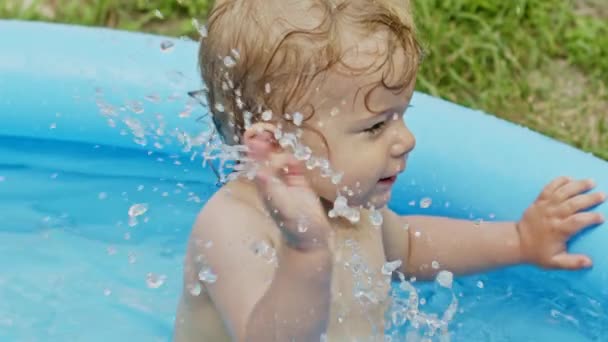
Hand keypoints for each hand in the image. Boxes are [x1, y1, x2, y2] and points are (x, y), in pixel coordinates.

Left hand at [244, 123, 331, 250]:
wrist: (312, 237)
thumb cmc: (295, 225)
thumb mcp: (282, 206)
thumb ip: (271, 189)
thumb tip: (257, 172)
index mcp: (264, 186)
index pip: (256, 163)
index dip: (254, 149)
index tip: (254, 135)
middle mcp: (272, 180)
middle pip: (265, 157)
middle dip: (264, 144)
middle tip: (264, 129)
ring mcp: (285, 179)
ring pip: (279, 158)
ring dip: (276, 147)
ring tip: (274, 135)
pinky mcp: (299, 180)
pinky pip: (293, 163)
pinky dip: (292, 156)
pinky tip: (293, 154)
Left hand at [517, 177, 604, 269]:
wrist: (516, 241)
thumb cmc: (538, 252)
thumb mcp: (554, 262)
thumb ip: (572, 263)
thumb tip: (589, 262)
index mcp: (558, 230)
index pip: (577, 221)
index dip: (590, 218)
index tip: (601, 217)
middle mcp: (552, 216)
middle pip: (572, 204)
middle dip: (588, 199)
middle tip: (602, 195)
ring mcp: (544, 206)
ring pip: (562, 193)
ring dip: (577, 185)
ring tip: (591, 181)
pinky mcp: (539, 201)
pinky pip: (549, 188)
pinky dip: (559, 181)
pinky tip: (570, 178)